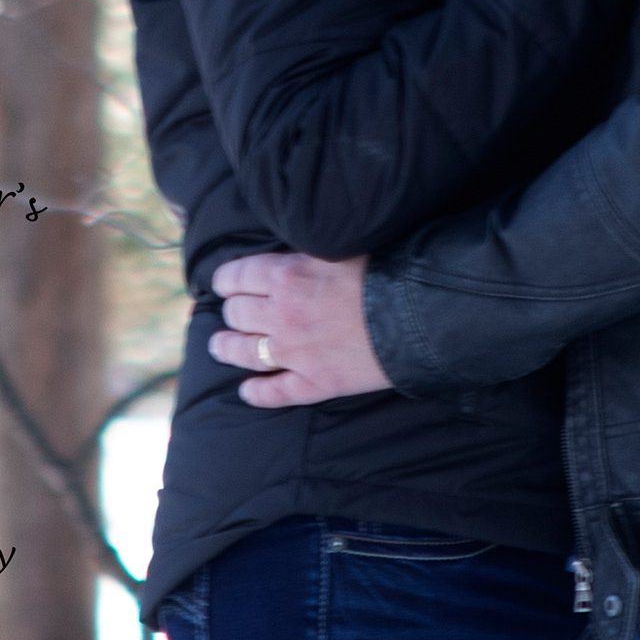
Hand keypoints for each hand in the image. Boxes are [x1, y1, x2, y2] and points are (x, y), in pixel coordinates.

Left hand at [211, 251, 387, 406]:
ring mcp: (296, 353)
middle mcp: (282, 315)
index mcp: (286, 276)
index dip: (225, 279)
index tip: (224, 282)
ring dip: (226, 347)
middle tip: (230, 311)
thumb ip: (307, 252)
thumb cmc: (387, 272)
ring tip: (219, 345)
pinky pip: (275, 392)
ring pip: (244, 352)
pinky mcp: (316, 383)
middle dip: (230, 311)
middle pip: (237, 313)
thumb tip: (288, 253)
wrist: (420, 317)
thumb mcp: (340, 246)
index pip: (236, 276)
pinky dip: (256, 393)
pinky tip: (246, 392)